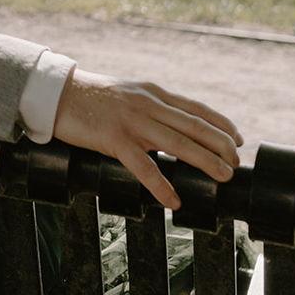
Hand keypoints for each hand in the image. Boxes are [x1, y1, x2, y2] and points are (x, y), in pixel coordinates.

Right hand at [52, 71, 242, 211]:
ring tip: (223, 177)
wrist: (56, 93)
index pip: (196, 108)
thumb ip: (151, 108)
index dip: (222, 124)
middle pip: (194, 125)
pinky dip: (161, 185)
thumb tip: (175, 129)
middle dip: (221, 145)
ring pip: (177, 143)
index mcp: (152, 93)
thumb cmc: (91, 98)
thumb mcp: (128, 95)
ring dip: (205, 161)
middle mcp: (147, 104)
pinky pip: (143, 166)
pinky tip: (173, 200)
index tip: (238, 140)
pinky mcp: (113, 138)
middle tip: (237, 164)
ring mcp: (131, 121)